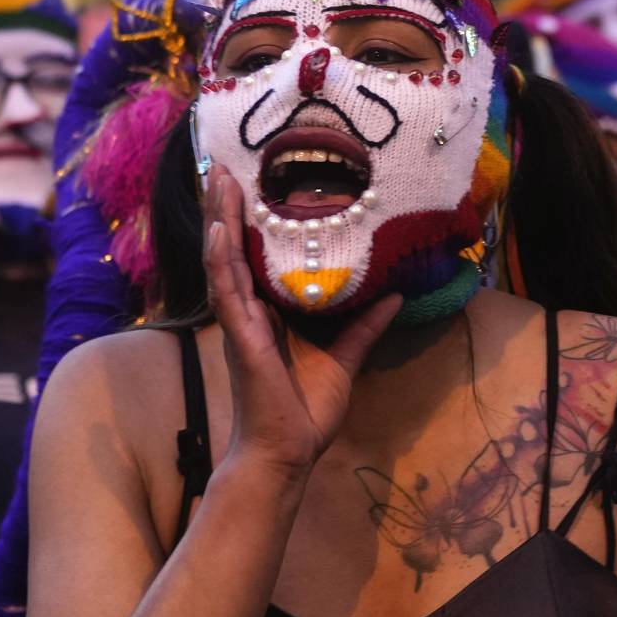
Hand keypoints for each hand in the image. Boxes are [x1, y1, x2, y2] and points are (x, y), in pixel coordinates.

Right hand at [202, 165, 401, 477]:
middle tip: (225, 162)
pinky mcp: (239, 336)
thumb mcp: (345, 356)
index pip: (256, 255)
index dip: (251, 220)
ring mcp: (240, 321)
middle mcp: (249, 310)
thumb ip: (364, 325)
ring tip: (219, 176)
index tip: (254, 179)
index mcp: (268, 312)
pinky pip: (226, 289)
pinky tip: (219, 227)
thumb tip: (398, 293)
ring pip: (223, 258)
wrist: (287, 454)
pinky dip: (221, 256)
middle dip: (229, 206)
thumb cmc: (306, 410)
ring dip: (220, 217)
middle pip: (234, 247)